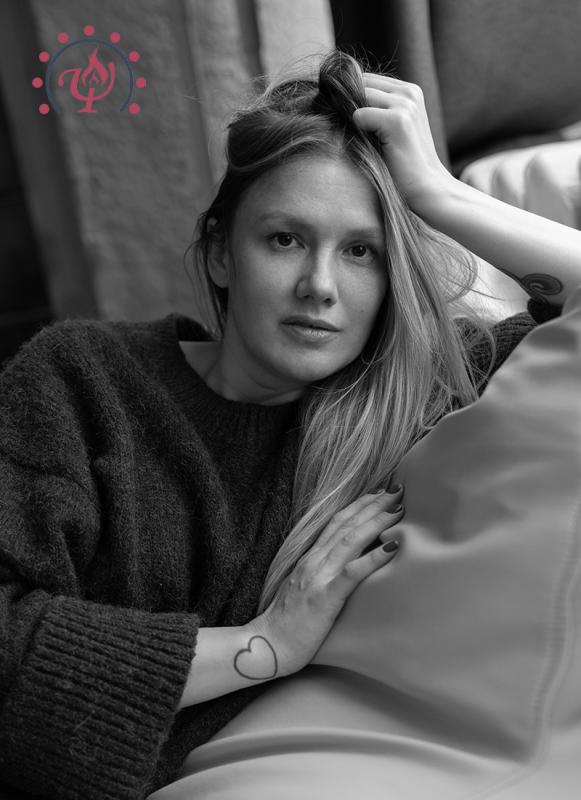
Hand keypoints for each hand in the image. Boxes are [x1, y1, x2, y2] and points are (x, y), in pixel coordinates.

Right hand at [249, 486, 403, 677]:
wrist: (267, 645)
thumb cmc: (287, 622)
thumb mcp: (302, 588)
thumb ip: (319, 572)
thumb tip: (342, 564)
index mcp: (309, 558)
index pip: (336, 522)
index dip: (359, 505)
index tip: (379, 492)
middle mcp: (313, 561)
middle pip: (346, 524)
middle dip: (373, 504)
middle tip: (397, 489)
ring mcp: (318, 577)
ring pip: (351, 540)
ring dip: (377, 521)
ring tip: (398, 509)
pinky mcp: (325, 597)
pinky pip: (353, 572)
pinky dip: (374, 556)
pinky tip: (392, 546)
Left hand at [353, 74, 453, 218]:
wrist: (427, 188)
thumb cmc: (404, 164)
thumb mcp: (390, 129)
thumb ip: (374, 109)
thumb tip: (335, 100)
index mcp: (409, 91)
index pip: (366, 79)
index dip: (352, 97)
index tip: (353, 124)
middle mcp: (409, 92)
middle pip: (361, 84)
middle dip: (349, 104)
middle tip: (356, 135)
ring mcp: (405, 104)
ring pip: (359, 97)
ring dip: (355, 121)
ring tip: (368, 143)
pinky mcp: (398, 120)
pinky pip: (359, 116)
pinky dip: (359, 133)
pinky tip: (374, 149)